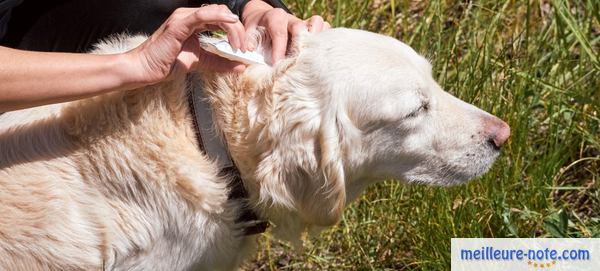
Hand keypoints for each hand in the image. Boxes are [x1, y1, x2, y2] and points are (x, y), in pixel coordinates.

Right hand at [125, 5, 247, 85]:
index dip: (236, 30)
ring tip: (238, 45)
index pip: (221, 18)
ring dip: (231, 27)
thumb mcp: (201, 62)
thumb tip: (241, 67)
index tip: (243, 48)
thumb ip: (220, 62)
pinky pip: (201, 16)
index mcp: (194, 22)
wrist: (145, 69)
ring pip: (215, 12)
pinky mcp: (178, 25)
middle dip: (237, 29)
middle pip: (221, 13)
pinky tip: (230, 23)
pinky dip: (218, 18)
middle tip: (243, 48)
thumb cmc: (167, 63)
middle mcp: (188, 16)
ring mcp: (183, 18)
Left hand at [241, 0, 330, 63]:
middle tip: (295, 63)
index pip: (279, 32)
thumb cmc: (256, 30)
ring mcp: (304, 23)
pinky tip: (319, 55)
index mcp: (275, 17)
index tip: (276, 64)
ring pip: (318, 23)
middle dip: (298, 46)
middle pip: (301, 27)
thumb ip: (248, 40)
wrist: (264, 20)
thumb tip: (248, 51)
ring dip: (316, 40)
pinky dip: (324, 41)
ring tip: (311, 57)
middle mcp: (291, 19)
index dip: (279, 49)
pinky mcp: (312, 29)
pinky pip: (325, 30)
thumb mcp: (248, 32)